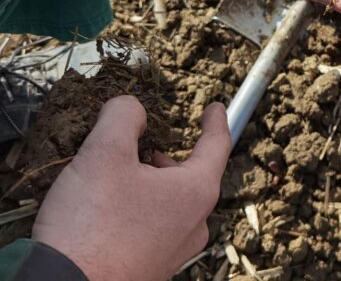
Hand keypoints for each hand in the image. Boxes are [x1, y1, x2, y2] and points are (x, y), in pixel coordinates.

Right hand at [32, 96, 230, 280]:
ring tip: (124, 177)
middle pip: (192, 177)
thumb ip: (123, 117)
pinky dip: (142, 211)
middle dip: (171, 158)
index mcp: (195, 191)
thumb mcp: (104, 152)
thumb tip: (132, 107)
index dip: (215, 121)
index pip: (216, 145)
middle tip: (148, 147)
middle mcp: (194, 225)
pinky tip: (113, 211)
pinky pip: (156, 230)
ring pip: (173, 206)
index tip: (215, 108)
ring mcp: (175, 253)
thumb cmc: (91, 223)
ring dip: (154, 185)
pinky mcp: (152, 270)